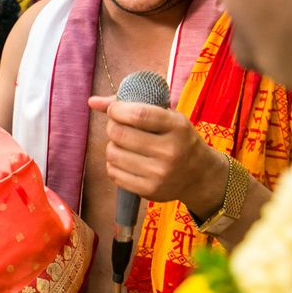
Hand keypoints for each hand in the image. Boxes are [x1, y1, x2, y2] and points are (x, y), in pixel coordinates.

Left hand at [88, 96, 227, 213]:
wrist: (199, 175)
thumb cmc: (177, 138)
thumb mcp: (166, 116)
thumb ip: (131, 105)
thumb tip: (92, 102)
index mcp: (177, 127)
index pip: (138, 114)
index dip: (117, 109)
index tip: (115, 109)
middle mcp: (170, 151)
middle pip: (119, 134)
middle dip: (112, 126)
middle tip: (119, 126)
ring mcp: (160, 174)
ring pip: (112, 154)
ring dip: (112, 146)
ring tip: (123, 144)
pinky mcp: (149, 190)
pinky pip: (113, 173)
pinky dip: (113, 164)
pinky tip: (126, 160)